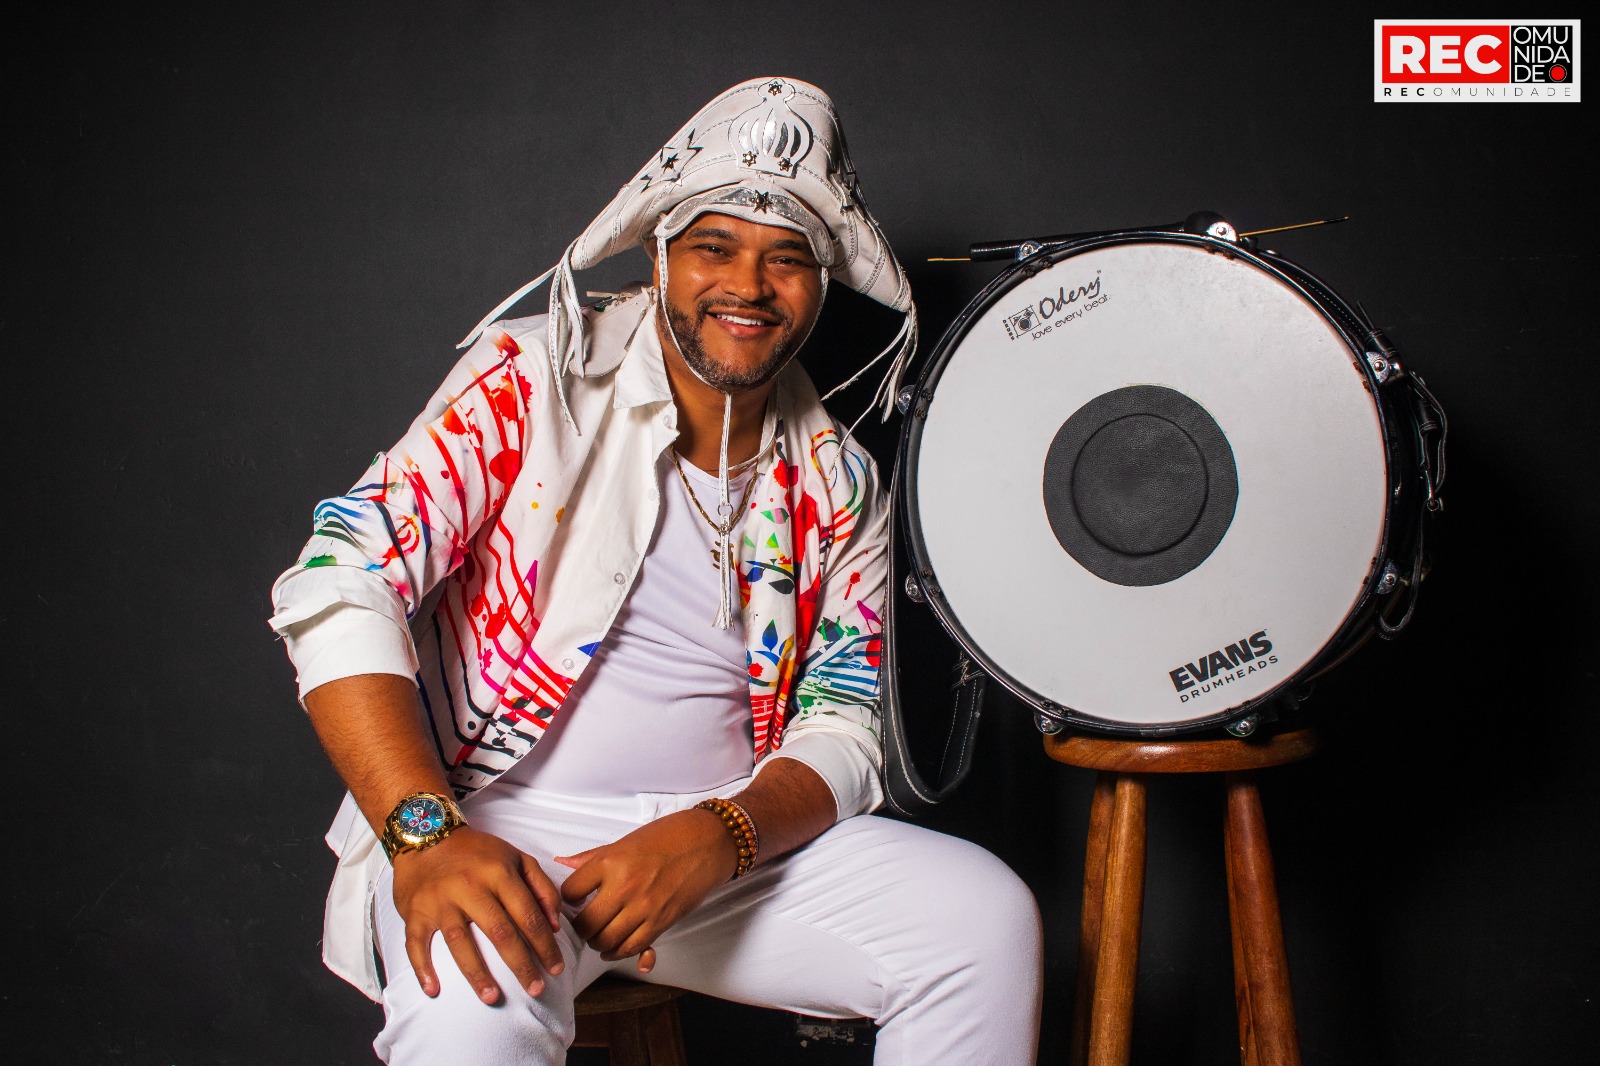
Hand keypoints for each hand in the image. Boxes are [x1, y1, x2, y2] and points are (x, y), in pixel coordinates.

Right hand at [390, 826, 565, 1003]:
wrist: (427, 836)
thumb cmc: (476, 852)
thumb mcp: (516, 857)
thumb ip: (541, 887)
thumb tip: (555, 924)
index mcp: (498, 873)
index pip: (528, 915)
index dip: (545, 944)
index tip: (557, 967)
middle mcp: (470, 887)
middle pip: (500, 932)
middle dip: (521, 964)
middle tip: (536, 990)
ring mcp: (441, 902)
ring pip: (460, 943)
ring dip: (477, 973)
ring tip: (493, 998)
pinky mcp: (416, 912)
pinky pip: (416, 943)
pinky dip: (423, 968)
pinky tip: (433, 990)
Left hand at [555, 809, 735, 972]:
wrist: (707, 842)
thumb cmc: (667, 837)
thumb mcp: (625, 841)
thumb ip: (592, 857)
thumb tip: (562, 864)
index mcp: (610, 861)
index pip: (570, 892)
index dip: (568, 899)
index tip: (575, 899)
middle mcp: (624, 886)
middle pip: (586, 924)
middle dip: (582, 928)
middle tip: (585, 923)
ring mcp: (643, 907)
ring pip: (606, 942)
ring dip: (598, 943)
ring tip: (600, 936)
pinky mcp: (661, 922)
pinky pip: (632, 948)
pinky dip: (619, 953)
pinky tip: (615, 948)